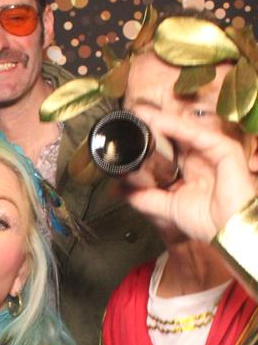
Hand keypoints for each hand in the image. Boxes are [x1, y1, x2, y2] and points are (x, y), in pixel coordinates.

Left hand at [120, 108, 256, 242]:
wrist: (227, 231)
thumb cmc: (208, 222)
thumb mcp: (166, 207)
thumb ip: (143, 197)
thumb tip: (118, 190)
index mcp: (190, 171)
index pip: (168, 150)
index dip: (150, 141)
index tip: (129, 134)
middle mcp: (202, 159)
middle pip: (175, 136)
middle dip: (153, 125)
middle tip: (132, 116)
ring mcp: (214, 153)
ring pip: (185, 131)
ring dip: (163, 121)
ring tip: (141, 114)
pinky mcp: (225, 150)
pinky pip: (198, 135)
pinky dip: (179, 127)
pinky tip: (160, 122)